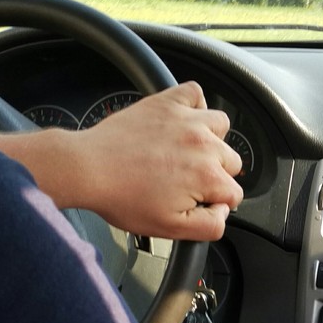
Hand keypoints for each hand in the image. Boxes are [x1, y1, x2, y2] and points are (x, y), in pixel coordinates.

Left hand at [68, 81, 242, 239]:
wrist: (89, 168)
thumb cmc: (123, 197)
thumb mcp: (170, 228)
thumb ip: (209, 225)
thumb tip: (223, 213)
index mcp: (207, 176)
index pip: (234, 193)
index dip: (218, 203)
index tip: (200, 202)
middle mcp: (203, 144)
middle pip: (232, 161)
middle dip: (216, 173)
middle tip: (188, 181)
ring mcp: (187, 119)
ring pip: (221, 126)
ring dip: (212, 139)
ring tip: (189, 151)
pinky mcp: (168, 103)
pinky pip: (195, 93)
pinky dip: (194, 105)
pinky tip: (183, 121)